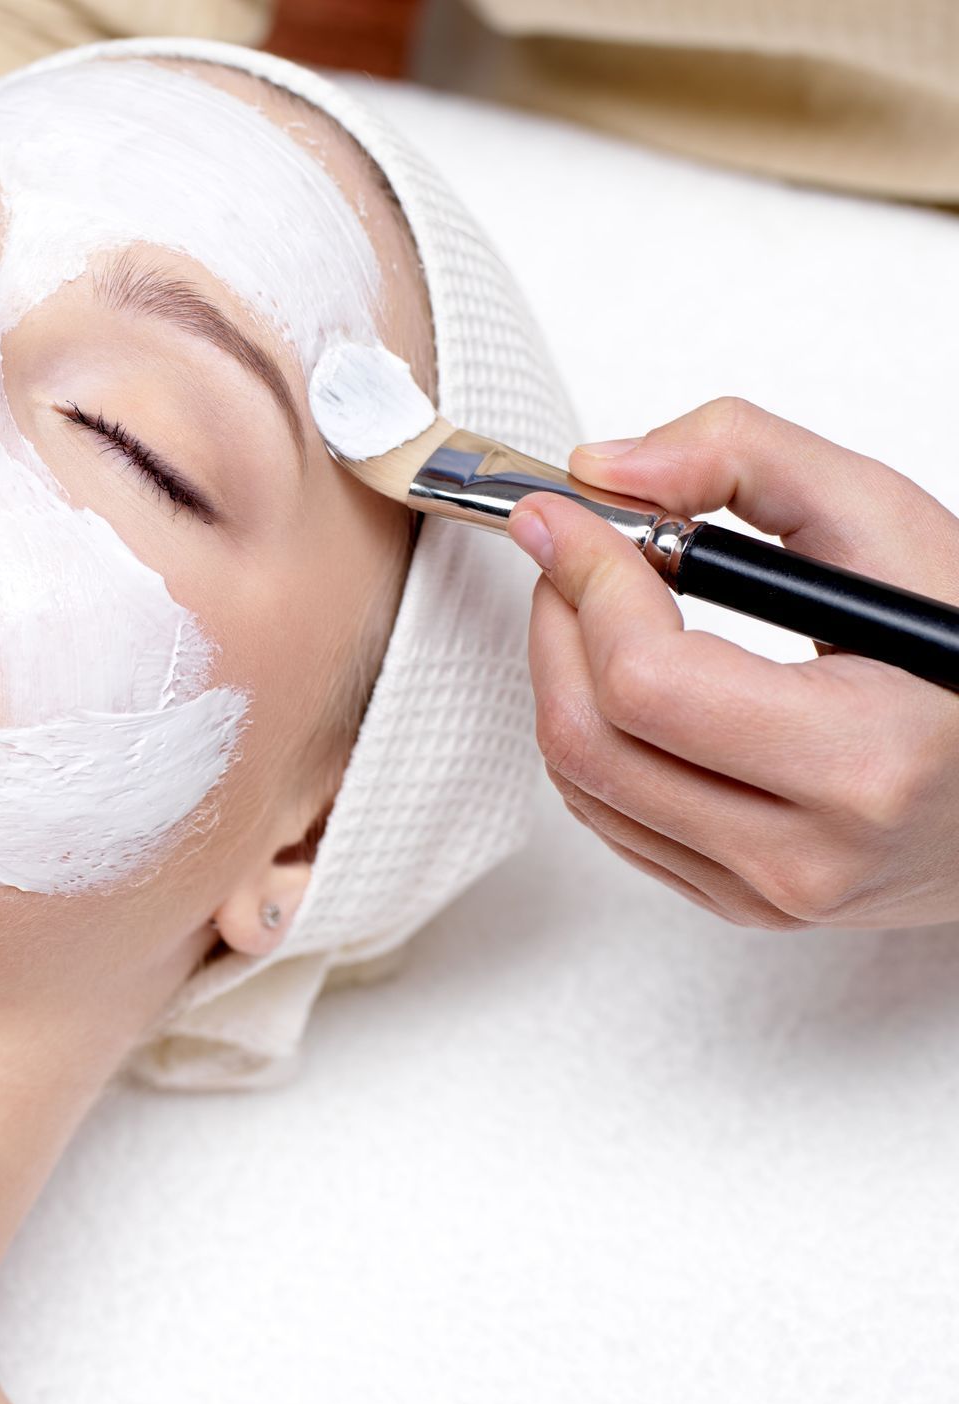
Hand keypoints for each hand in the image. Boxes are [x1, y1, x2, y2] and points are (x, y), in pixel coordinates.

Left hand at [507, 397, 958, 929]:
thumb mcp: (887, 522)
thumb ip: (745, 459)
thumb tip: (603, 472)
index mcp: (864, 760)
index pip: (648, 680)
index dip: (587, 582)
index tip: (564, 516)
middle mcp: (808, 852)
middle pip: (593, 737)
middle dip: (556, 623)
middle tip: (567, 554)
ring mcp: (769, 892)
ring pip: (583, 783)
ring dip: (559, 675)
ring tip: (593, 604)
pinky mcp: (741, 904)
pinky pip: (610, 820)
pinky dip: (591, 734)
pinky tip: (622, 677)